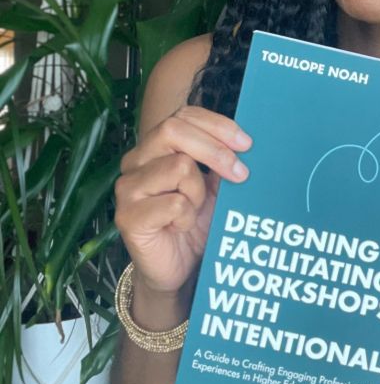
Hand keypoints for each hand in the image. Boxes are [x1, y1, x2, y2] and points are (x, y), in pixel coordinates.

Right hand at [114, 105, 251, 295]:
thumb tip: (247, 141)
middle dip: (216, 150)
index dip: (217, 125)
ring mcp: (127, 187)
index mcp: (155, 147)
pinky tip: (180, 227)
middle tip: (241, 174)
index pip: (183, 116)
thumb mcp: (214, 186)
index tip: (246, 144)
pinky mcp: (127, 216)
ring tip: (194, 210)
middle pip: (174, 130)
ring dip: (198, 192)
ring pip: (179, 167)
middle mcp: (136, 161)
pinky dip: (187, 217)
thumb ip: (221, 161)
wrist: (176, 268)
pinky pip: (174, 203)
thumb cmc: (194, 223)